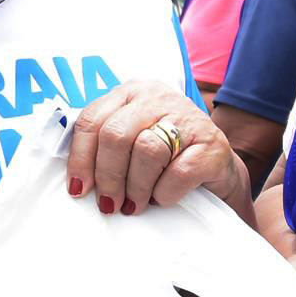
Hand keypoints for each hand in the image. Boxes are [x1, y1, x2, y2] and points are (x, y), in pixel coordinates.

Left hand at [67, 81, 237, 216]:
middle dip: (108, 176)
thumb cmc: (164, 159)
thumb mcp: (131, 141)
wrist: (218, 169)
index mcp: (131, 93)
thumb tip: (77, 182)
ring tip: (136, 203)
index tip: (79, 189)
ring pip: (146, 151)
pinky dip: (165, 193)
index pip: (92, 120)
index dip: (81, 158)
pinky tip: (164, 197)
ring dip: (136, 187)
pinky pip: (178, 172)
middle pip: (115, 135)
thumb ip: (103, 146)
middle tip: (109, 203)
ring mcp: (189, 117)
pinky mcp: (212, 144)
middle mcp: (158, 97)